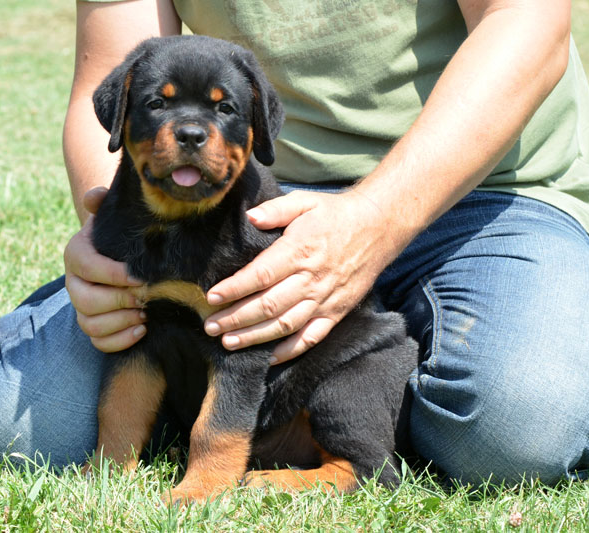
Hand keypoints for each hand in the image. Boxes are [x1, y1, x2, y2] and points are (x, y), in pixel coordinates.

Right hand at [64, 187, 146, 351]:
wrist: (123, 254)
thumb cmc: (121, 234)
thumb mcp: (113, 215)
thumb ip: (103, 201)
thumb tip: (95, 196)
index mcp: (76, 254)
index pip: (87, 266)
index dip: (112, 274)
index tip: (140, 276)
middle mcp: (73, 283)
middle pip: (85, 300)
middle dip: (118, 301)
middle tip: (146, 297)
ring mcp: (81, 307)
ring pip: (90, 324)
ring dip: (121, 322)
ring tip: (146, 313)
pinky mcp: (93, 326)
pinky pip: (98, 342)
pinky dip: (120, 340)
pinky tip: (142, 329)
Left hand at [203, 189, 401, 363]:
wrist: (378, 227)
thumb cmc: (334, 214)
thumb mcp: (304, 202)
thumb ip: (275, 210)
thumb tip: (249, 217)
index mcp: (299, 251)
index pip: (260, 275)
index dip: (234, 289)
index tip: (212, 297)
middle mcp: (311, 279)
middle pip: (267, 305)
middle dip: (235, 318)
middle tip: (210, 326)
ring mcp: (324, 299)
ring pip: (285, 325)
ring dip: (254, 337)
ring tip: (228, 343)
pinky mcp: (336, 312)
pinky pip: (311, 337)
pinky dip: (290, 351)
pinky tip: (268, 358)